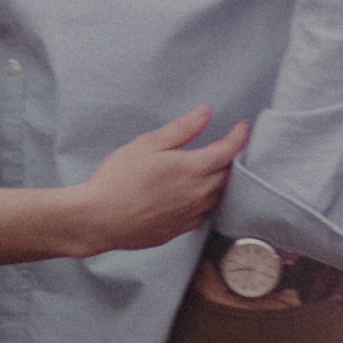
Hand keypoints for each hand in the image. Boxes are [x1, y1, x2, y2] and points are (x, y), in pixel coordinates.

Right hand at [72, 111, 250, 254]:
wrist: (99, 220)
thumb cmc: (118, 179)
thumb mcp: (147, 144)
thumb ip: (181, 129)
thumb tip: (204, 113)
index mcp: (193, 169)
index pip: (229, 150)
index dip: (239, 136)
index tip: (243, 126)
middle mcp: (198, 194)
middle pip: (228, 174)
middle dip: (230, 159)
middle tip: (226, 147)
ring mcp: (190, 215)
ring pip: (218, 196)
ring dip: (220, 181)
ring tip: (214, 170)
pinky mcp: (180, 230)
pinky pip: (204, 214)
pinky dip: (207, 201)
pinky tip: (196, 196)